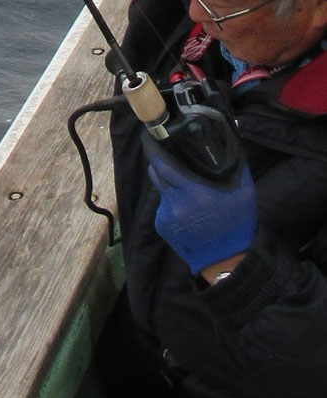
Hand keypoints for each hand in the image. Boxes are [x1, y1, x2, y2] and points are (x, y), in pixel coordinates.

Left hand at [142, 131, 257, 274]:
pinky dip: (170, 200)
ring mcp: (165, 216)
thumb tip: (231, 135)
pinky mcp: (161, 226)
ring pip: (160, 188)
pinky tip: (185, 206)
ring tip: (183, 184)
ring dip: (167, 183)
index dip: (155, 149)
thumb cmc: (238, 224)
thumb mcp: (244, 192)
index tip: (152, 136)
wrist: (226, 262)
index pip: (163, 164)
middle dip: (160, 162)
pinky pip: (162, 204)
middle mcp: (175, 203)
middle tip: (167, 153)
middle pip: (156, 173)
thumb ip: (237, 164)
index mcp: (194, 193)